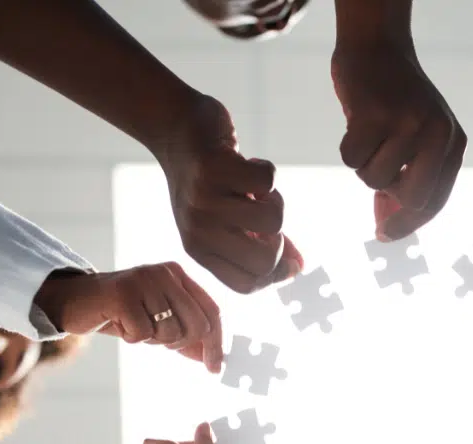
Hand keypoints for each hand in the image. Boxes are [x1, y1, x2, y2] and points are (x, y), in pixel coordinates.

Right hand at [35, 262, 223, 372]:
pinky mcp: (122, 294)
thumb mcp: (160, 319)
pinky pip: (142, 334)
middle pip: (197, 324)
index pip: (213, 311)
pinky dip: (131, 338)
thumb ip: (188, 335)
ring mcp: (144, 281)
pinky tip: (120, 325)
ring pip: (170, 332)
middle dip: (179, 343)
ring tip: (134, 326)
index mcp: (179, 274)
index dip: (216, 343)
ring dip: (151, 339)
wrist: (75, 300)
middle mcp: (165, 273)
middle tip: (157, 340)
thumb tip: (215, 360)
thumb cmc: (123, 311)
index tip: (215, 368)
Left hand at [153, 94, 301, 292]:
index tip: (286, 252)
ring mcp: (204, 200)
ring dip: (276, 200)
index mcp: (199, 249)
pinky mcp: (214, 168)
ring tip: (257, 188)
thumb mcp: (225, 217)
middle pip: (263, 261)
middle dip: (280, 240)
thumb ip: (260, 243)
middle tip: (267, 215)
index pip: (246, 285)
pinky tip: (249, 164)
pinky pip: (267, 182)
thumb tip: (298, 266)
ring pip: (272, 220)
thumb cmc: (208, 178)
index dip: (274, 274)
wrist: (174, 128)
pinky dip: (268, 170)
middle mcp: (198, 230)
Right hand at [331, 41, 465, 241]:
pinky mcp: (376, 115)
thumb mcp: (412, 139)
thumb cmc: (392, 100)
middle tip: (376, 172)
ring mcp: (408, 124)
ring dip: (363, 164)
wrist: (376, 46)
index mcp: (453, 143)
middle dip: (388, 196)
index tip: (385, 234)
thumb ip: (404, 182)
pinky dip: (347, 147)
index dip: (410, 224)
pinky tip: (356, 123)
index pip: (436, 201)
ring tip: (369, 134)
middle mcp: (438, 135)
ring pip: (375, 179)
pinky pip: (352, 159)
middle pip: (413, 200)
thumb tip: (385, 229)